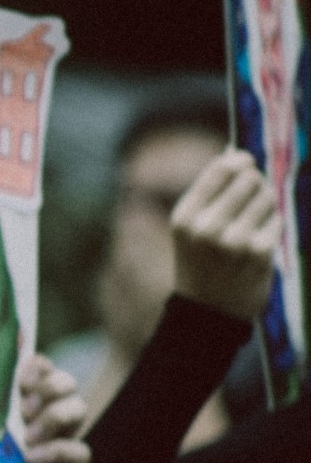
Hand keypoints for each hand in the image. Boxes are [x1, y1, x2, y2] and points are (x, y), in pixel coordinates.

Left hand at [17, 356, 89, 462]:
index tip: (19, 378)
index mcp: (18, 401)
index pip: (40, 368)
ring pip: (79, 408)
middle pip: (66, 382)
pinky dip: (57, 451)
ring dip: (54, 416)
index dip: (36, 365)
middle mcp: (43, 417)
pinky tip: (31, 460)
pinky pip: (81, 450)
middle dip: (49, 387)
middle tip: (23, 409)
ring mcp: (60, 441)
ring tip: (27, 437)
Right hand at [171, 149, 281, 320]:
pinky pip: (277, 220)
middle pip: (249, 178)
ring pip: (267, 196)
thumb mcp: (190, 227)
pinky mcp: (259, 252)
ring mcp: (233, 240)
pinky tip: (260, 239)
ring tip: (254, 219)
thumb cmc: (201, 260)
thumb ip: (210, 191)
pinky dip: (273, 225)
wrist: (208, 309)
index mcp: (184, 216)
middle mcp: (206, 227)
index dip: (239, 160)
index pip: (220, 169)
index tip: (245, 163)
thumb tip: (238, 153)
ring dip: (266, 203)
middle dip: (255, 183)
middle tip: (250, 197)